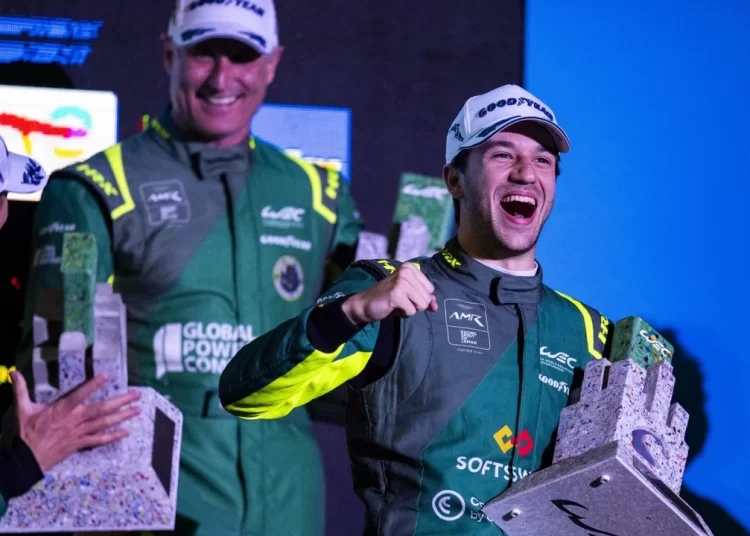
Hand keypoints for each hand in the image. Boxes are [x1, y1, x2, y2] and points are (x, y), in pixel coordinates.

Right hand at [11, 371, 140, 471]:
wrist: (27, 459)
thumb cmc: (27, 432)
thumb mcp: (23, 409)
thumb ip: (21, 389)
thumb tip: (13, 372)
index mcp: (62, 410)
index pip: (80, 394)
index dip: (93, 386)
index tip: (106, 376)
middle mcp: (75, 420)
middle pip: (101, 409)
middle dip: (121, 401)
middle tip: (136, 394)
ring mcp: (80, 433)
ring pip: (104, 423)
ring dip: (122, 416)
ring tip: (137, 409)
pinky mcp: (80, 444)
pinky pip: (100, 440)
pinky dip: (113, 436)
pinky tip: (126, 432)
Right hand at [342, 262, 437, 324]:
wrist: (365, 304)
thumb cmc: (388, 299)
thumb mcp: (410, 296)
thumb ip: (425, 299)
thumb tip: (435, 306)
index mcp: (410, 268)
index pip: (430, 289)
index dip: (419, 297)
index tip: (405, 295)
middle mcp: (407, 270)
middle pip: (427, 298)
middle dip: (415, 304)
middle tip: (399, 301)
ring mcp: (401, 281)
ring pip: (422, 304)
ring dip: (409, 309)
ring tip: (396, 303)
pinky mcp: (397, 293)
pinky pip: (412, 311)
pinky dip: (403, 313)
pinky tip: (392, 307)